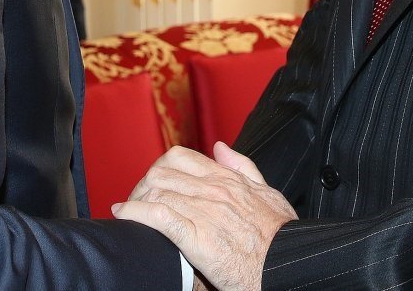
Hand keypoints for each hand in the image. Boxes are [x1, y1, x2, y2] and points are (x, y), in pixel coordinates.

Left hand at [114, 142, 294, 290]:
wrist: (288, 265)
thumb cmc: (281, 236)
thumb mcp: (268, 192)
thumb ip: (243, 167)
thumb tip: (220, 147)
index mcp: (227, 179)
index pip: (180, 159)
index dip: (159, 170)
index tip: (152, 186)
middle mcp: (213, 190)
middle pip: (161, 174)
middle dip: (142, 187)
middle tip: (136, 204)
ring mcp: (204, 211)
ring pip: (157, 192)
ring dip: (136, 201)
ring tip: (129, 214)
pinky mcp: (197, 237)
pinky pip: (159, 216)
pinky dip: (136, 214)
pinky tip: (125, 216)